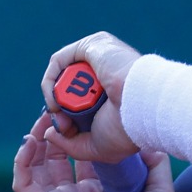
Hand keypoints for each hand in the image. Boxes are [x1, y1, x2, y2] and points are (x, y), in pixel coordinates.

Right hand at [12, 112, 176, 191]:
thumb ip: (157, 166)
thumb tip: (153, 141)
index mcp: (97, 189)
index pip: (79, 155)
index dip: (76, 134)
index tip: (79, 112)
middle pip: (54, 157)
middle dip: (53, 132)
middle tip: (57, 109)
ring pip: (36, 167)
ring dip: (35, 143)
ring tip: (41, 121)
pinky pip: (25, 185)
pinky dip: (22, 164)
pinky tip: (30, 144)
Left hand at [40, 32, 142, 162]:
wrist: (143, 109)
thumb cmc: (127, 130)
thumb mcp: (96, 147)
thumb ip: (71, 144)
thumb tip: (49, 133)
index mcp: (114, 93)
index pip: (79, 102)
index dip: (67, 117)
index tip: (66, 131)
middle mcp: (107, 72)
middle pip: (70, 89)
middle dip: (60, 110)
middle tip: (64, 125)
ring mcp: (100, 57)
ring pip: (65, 77)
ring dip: (55, 98)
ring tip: (61, 113)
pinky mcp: (93, 45)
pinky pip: (59, 61)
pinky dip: (50, 82)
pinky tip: (55, 100)